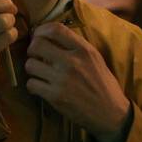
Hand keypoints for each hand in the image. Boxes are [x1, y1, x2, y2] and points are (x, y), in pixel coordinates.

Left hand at [24, 22, 131, 141]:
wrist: (110, 113)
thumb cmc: (102, 84)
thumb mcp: (95, 58)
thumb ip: (76, 46)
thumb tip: (52, 35)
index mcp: (84, 50)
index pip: (55, 29)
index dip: (41, 30)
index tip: (39, 36)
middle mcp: (72, 62)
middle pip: (37, 44)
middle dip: (32, 49)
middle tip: (36, 55)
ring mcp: (62, 79)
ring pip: (30, 65)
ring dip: (32, 68)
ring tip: (40, 72)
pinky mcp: (55, 96)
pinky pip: (31, 84)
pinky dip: (33, 85)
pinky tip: (41, 87)